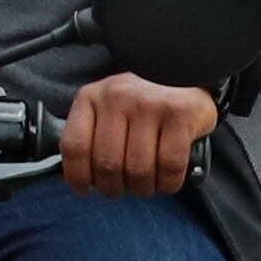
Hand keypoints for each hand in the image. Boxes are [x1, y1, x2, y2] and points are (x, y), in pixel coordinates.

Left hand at [64, 72, 220, 197]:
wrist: (185, 71)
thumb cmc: (142, 100)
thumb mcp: (107, 107)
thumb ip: (91, 135)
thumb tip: (79, 177)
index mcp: (91, 97)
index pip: (75, 146)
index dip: (77, 176)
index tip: (85, 189)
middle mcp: (117, 97)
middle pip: (107, 164)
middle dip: (114, 187)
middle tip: (123, 187)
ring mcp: (149, 104)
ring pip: (138, 170)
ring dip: (142, 188)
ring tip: (146, 183)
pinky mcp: (180, 115)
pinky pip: (170, 166)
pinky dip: (168, 183)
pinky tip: (167, 179)